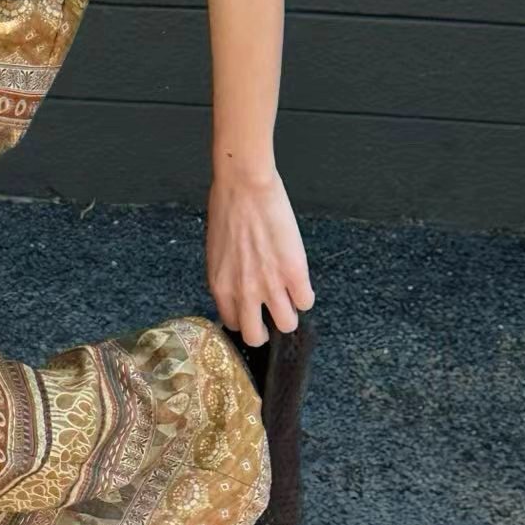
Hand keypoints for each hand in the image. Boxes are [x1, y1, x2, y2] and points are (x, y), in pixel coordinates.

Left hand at [206, 165, 314, 346]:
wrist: (245, 187)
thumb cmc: (226, 209)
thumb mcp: (218, 253)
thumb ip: (228, 277)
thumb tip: (239, 289)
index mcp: (221, 287)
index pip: (233, 324)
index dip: (245, 319)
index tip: (252, 312)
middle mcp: (244, 292)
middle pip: (257, 337)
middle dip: (266, 329)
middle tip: (271, 315)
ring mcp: (270, 285)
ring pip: (287, 324)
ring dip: (289, 312)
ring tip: (289, 298)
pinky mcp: (294, 273)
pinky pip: (306, 301)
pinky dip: (305, 294)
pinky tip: (300, 281)